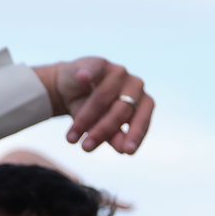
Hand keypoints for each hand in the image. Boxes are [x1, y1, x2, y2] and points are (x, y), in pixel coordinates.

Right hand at [33, 56, 153, 154]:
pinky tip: (83, 78)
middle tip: (86, 148)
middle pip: (120, 111)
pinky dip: (87, 75)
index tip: (126, 152)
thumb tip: (123, 150)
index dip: (134, 135)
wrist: (71, 90)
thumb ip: (114, 136)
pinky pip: (94, 70)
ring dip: (85, 118)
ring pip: (103, 97)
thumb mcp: (102, 126)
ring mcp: (118, 73)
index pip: (142, 120)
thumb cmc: (92, 112)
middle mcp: (135, 86)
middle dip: (101, 131)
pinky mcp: (100, 63)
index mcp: (143, 103)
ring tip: (71, 138)